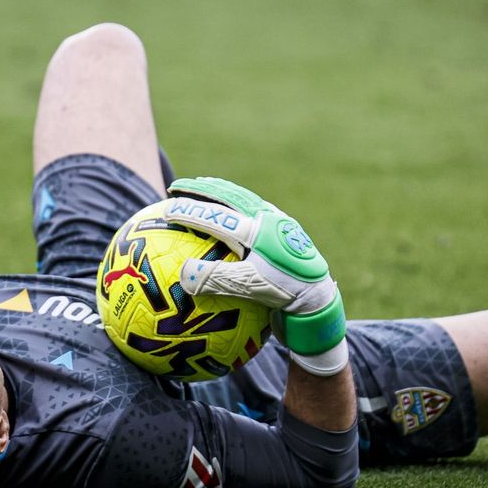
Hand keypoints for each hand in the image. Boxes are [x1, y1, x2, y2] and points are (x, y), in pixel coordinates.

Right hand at [162, 177, 346, 375]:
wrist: (322, 299)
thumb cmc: (287, 295)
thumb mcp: (250, 287)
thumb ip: (217, 279)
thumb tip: (183, 273)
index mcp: (257, 229)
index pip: (216, 215)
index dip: (189, 210)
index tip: (165, 209)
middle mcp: (268, 220)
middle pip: (229, 196)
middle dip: (201, 190)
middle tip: (178, 188)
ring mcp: (277, 224)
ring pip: (244, 199)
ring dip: (220, 193)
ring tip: (201, 191)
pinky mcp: (284, 233)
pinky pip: (254, 212)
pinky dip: (236, 209)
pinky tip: (227, 218)